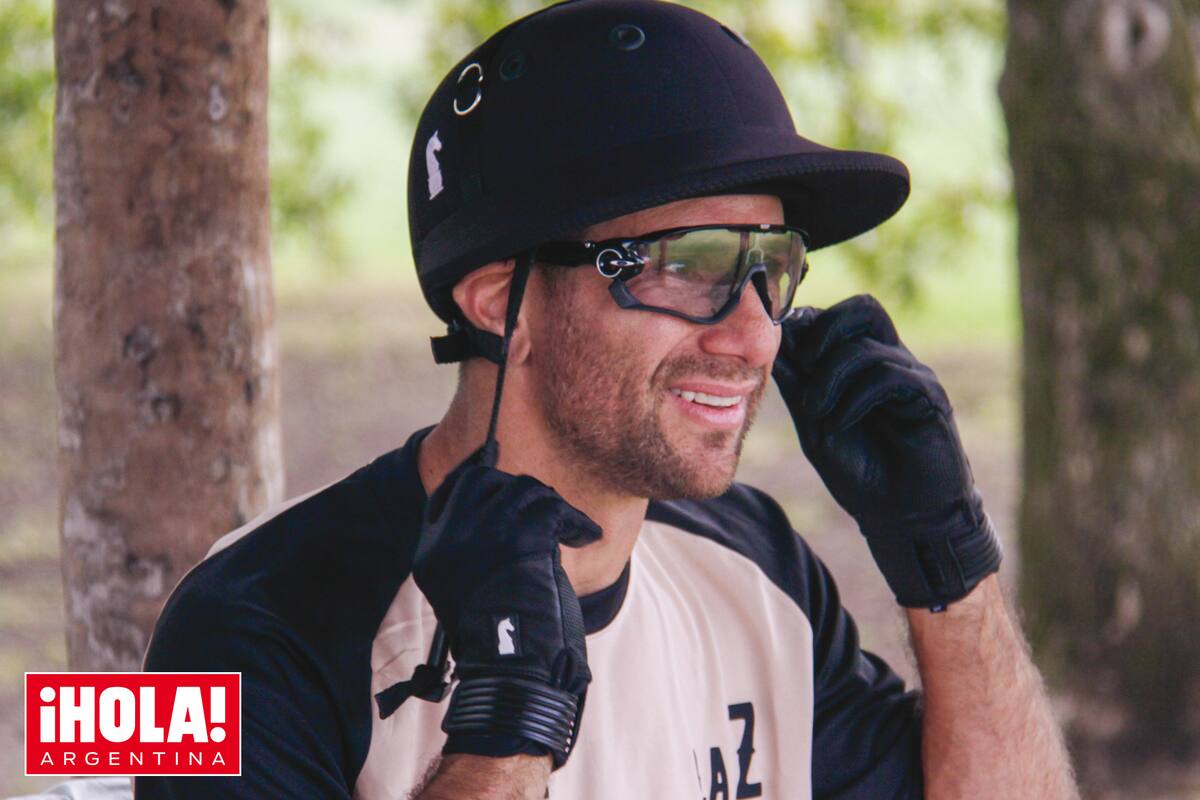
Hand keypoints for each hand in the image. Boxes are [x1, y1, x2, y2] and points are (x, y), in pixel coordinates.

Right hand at [413, 449, 600, 767]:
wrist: (509, 668)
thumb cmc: (499, 640)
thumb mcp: (468, 589)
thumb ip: (474, 549)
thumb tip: (504, 506)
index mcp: (431, 552)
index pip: (446, 492)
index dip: (474, 475)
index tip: (496, 465)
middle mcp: (448, 537)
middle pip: (482, 479)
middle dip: (517, 487)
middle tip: (544, 508)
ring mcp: (481, 534)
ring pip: (522, 489)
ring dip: (552, 505)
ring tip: (569, 529)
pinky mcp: (518, 538)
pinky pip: (553, 509)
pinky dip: (575, 521)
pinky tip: (585, 535)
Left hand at [772, 295, 1000, 609]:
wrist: (899, 516)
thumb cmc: (860, 470)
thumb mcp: (814, 423)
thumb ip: (797, 385)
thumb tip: (770, 348)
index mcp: (863, 362)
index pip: (838, 316)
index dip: (806, 323)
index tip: (778, 350)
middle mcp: (891, 361)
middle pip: (863, 308)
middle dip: (823, 329)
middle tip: (801, 364)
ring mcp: (912, 377)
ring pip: (868, 345)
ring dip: (830, 377)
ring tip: (814, 412)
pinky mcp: (929, 399)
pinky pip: (889, 377)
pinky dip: (854, 399)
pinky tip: (838, 423)